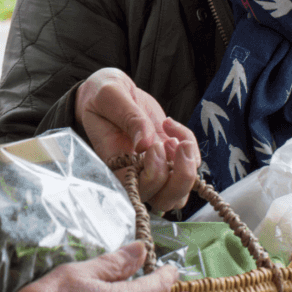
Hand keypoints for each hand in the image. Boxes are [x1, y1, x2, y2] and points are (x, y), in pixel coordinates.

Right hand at [75, 68, 198, 211]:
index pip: (137, 190)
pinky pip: (190, 164)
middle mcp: (135, 173)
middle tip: (176, 145)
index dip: (153, 178)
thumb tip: (145, 143)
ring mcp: (155, 167)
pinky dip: (190, 145)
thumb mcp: (110, 96)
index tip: (154, 146)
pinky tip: (171, 125)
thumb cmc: (102, 95)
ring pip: (179, 192)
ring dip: (189, 169)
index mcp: (114, 164)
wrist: (112, 91)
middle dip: (180, 179)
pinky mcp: (169, 156)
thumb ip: (128, 117)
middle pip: (164, 199)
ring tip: (181, 140)